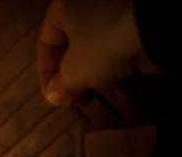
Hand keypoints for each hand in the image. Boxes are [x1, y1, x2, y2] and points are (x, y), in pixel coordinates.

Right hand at [37, 0, 159, 106]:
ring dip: (98, 78)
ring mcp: (114, 12)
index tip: (55, 97)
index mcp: (64, 8)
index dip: (46, 75)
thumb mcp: (75, 72)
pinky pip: (120, 48)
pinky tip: (124, 89)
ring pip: (97, 50)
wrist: (157, 28)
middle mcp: (87, 5)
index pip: (45, 45)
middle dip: (76, 79)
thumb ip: (60, 87)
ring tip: (104, 96)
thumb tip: (53, 97)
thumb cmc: (103, 45)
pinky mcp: (136, 23)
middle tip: (80, 99)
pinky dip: (119, 69)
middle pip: (72, 49)